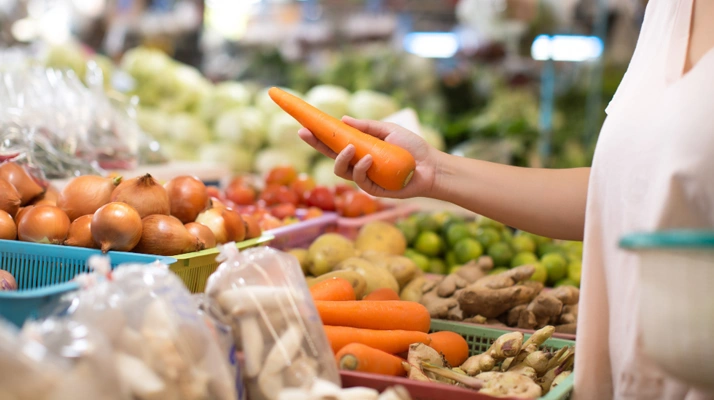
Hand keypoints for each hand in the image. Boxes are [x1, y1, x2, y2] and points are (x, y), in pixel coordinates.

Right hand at [298, 116, 439, 198]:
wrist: (432, 166)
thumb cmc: (412, 148)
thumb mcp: (388, 130)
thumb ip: (367, 127)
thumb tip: (343, 119)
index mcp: (360, 149)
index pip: (334, 143)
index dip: (318, 136)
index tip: (304, 125)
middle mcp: (358, 164)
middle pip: (330, 156)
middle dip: (316, 144)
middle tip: (304, 133)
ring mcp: (365, 177)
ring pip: (341, 170)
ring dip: (341, 158)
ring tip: (351, 147)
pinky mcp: (373, 189)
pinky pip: (360, 179)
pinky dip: (362, 167)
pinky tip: (369, 158)